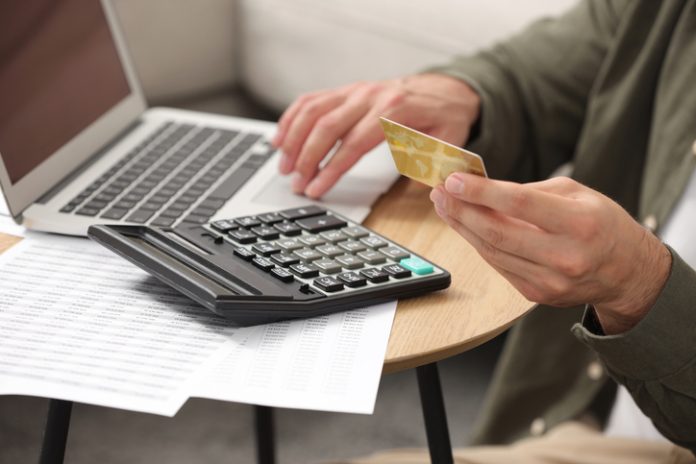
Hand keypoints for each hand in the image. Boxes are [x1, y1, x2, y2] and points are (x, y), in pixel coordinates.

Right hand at [272, 74, 480, 197]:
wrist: (445, 89)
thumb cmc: (444, 118)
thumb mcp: (448, 142)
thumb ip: (432, 164)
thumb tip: (418, 185)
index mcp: (395, 110)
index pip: (354, 142)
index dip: (332, 168)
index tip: (316, 189)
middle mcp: (370, 96)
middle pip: (327, 127)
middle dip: (307, 158)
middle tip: (296, 184)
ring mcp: (355, 91)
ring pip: (313, 112)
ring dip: (293, 139)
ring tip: (283, 167)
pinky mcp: (346, 91)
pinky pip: (312, 100)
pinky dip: (292, 118)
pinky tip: (280, 139)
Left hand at [430, 173, 671, 334]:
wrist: (627, 272)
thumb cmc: (601, 224)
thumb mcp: (576, 194)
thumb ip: (530, 191)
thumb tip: (482, 188)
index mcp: (579, 224)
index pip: (520, 204)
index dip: (482, 192)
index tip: (454, 180)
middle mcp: (565, 256)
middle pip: (498, 232)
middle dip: (461, 210)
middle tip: (440, 192)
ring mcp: (549, 281)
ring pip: (492, 251)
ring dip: (462, 227)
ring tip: (445, 206)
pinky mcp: (536, 293)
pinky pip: (497, 264)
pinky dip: (478, 243)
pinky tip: (464, 226)